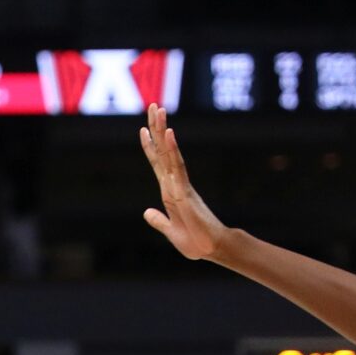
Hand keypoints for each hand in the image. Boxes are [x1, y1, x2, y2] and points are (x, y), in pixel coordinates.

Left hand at [139, 102, 227, 261]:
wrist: (212, 249)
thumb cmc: (196, 241)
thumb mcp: (170, 230)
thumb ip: (159, 221)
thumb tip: (147, 212)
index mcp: (170, 191)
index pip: (158, 164)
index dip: (150, 147)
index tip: (143, 129)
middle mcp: (174, 183)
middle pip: (163, 151)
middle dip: (157, 128)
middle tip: (154, 105)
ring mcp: (180, 185)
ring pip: (169, 153)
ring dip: (163, 131)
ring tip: (159, 110)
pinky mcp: (185, 191)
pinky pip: (177, 166)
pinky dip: (172, 149)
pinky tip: (168, 134)